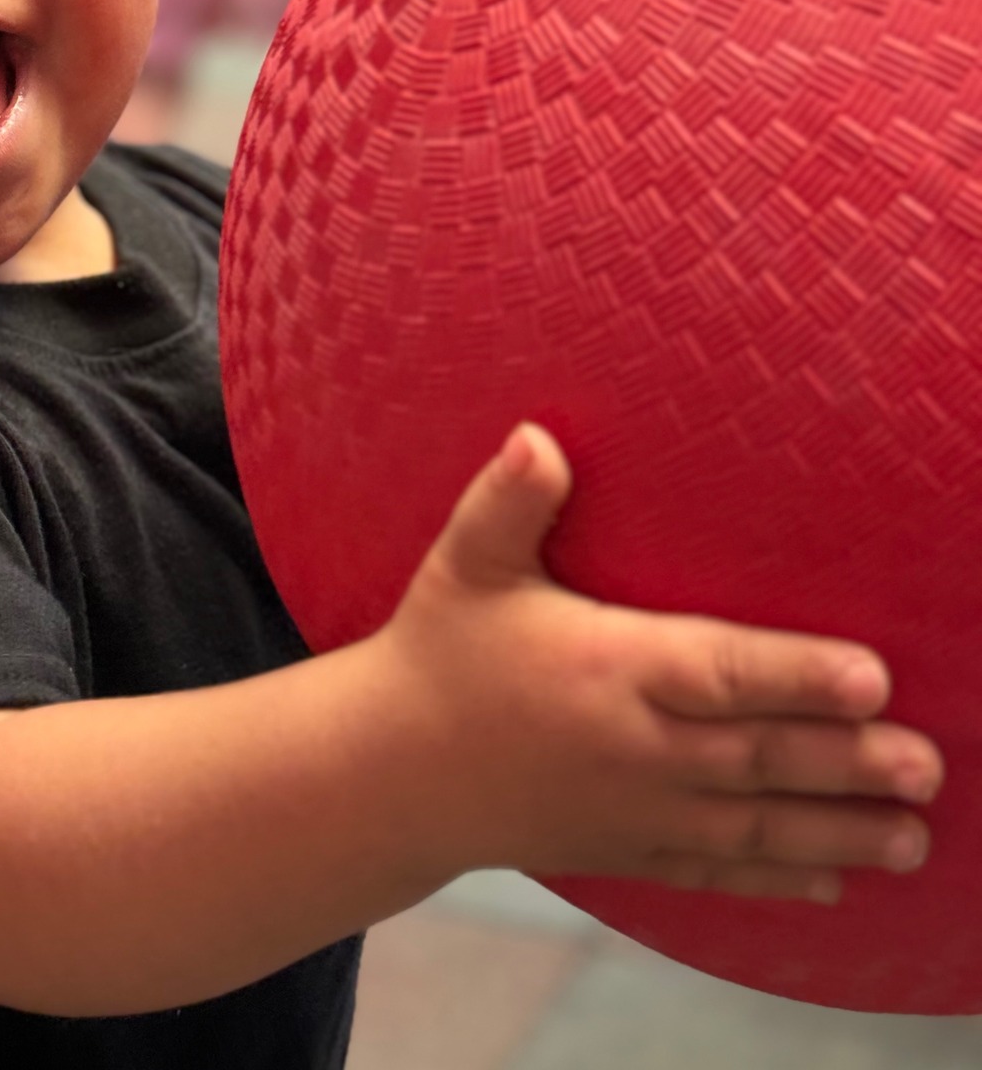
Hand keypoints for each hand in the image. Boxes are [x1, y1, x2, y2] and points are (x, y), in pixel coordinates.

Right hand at [379, 423, 943, 902]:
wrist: (388, 772)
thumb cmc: (437, 653)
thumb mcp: (465, 565)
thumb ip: (509, 500)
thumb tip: (539, 435)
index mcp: (604, 668)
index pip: (718, 672)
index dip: (797, 675)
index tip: (872, 679)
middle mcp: (630, 747)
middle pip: (756, 757)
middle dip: (848, 765)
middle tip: (928, 768)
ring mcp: (630, 808)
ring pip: (750, 825)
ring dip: (837, 833)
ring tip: (913, 839)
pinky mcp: (621, 848)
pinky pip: (710, 871)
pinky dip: (773, 878)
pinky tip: (832, 882)